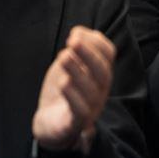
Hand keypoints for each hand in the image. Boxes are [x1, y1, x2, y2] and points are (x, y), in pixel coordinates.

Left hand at [32, 26, 115, 152]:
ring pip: (91, 91)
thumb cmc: (63, 91)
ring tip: (63, 57)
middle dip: (89, 54)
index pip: (108, 55)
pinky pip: (80, 112)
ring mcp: (90, 108)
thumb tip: (77, 33)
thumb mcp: (69, 65)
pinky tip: (64, 83)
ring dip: (78, 71)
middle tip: (72, 42)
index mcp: (100, 74)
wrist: (50, 123)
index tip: (75, 33)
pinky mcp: (75, 124)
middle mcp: (100, 90)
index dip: (95, 42)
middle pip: (103, 72)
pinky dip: (74, 97)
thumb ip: (76, 49)